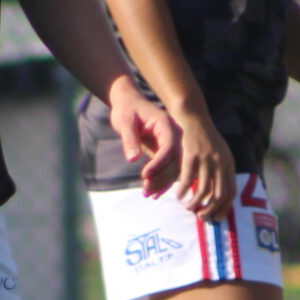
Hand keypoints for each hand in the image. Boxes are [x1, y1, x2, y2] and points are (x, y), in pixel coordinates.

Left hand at [107, 77, 183, 198]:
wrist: (129, 104)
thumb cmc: (126, 110)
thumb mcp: (124, 122)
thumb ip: (129, 139)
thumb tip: (133, 159)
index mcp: (166, 124)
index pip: (170, 147)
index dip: (159, 163)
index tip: (145, 175)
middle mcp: (174, 135)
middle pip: (175, 160)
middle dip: (161, 177)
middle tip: (145, 190)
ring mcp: (173, 144)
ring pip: (174, 168)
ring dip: (162, 183)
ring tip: (147, 195)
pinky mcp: (167, 152)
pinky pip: (169, 170)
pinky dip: (162, 182)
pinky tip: (154, 194)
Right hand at [173, 111, 236, 218]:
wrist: (195, 119)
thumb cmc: (207, 140)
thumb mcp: (221, 155)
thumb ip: (222, 172)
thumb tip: (220, 196)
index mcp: (229, 164)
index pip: (232, 192)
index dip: (224, 208)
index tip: (216, 218)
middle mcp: (220, 163)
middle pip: (219, 195)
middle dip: (210, 210)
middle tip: (201, 217)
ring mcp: (206, 159)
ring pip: (203, 190)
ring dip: (195, 203)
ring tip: (188, 208)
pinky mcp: (191, 155)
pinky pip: (187, 179)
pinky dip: (182, 190)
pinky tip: (178, 196)